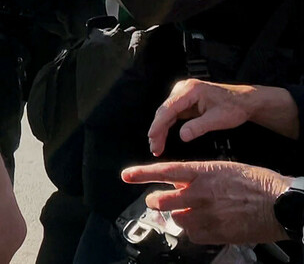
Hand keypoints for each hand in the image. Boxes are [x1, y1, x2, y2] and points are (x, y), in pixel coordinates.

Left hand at [121, 161, 291, 244]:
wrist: (280, 204)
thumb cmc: (258, 184)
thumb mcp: (224, 170)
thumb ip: (199, 176)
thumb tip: (181, 181)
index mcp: (202, 173)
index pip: (164, 171)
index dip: (142, 173)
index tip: (126, 175)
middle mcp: (199, 193)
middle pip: (162, 200)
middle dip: (156, 201)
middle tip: (156, 201)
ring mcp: (206, 214)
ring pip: (176, 219)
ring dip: (180, 217)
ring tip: (194, 213)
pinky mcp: (214, 233)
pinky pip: (193, 235)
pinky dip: (195, 232)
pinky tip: (207, 225)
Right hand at [148, 80, 299, 156]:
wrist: (245, 101)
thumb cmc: (234, 108)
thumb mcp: (219, 120)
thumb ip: (199, 127)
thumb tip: (182, 137)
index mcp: (190, 90)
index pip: (169, 108)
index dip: (158, 125)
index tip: (152, 138)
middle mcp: (182, 89)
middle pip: (164, 111)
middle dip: (157, 131)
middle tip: (155, 149)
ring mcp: (182, 94)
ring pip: (166, 114)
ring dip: (160, 130)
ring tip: (157, 148)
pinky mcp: (184, 101)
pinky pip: (172, 115)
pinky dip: (167, 127)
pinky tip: (163, 138)